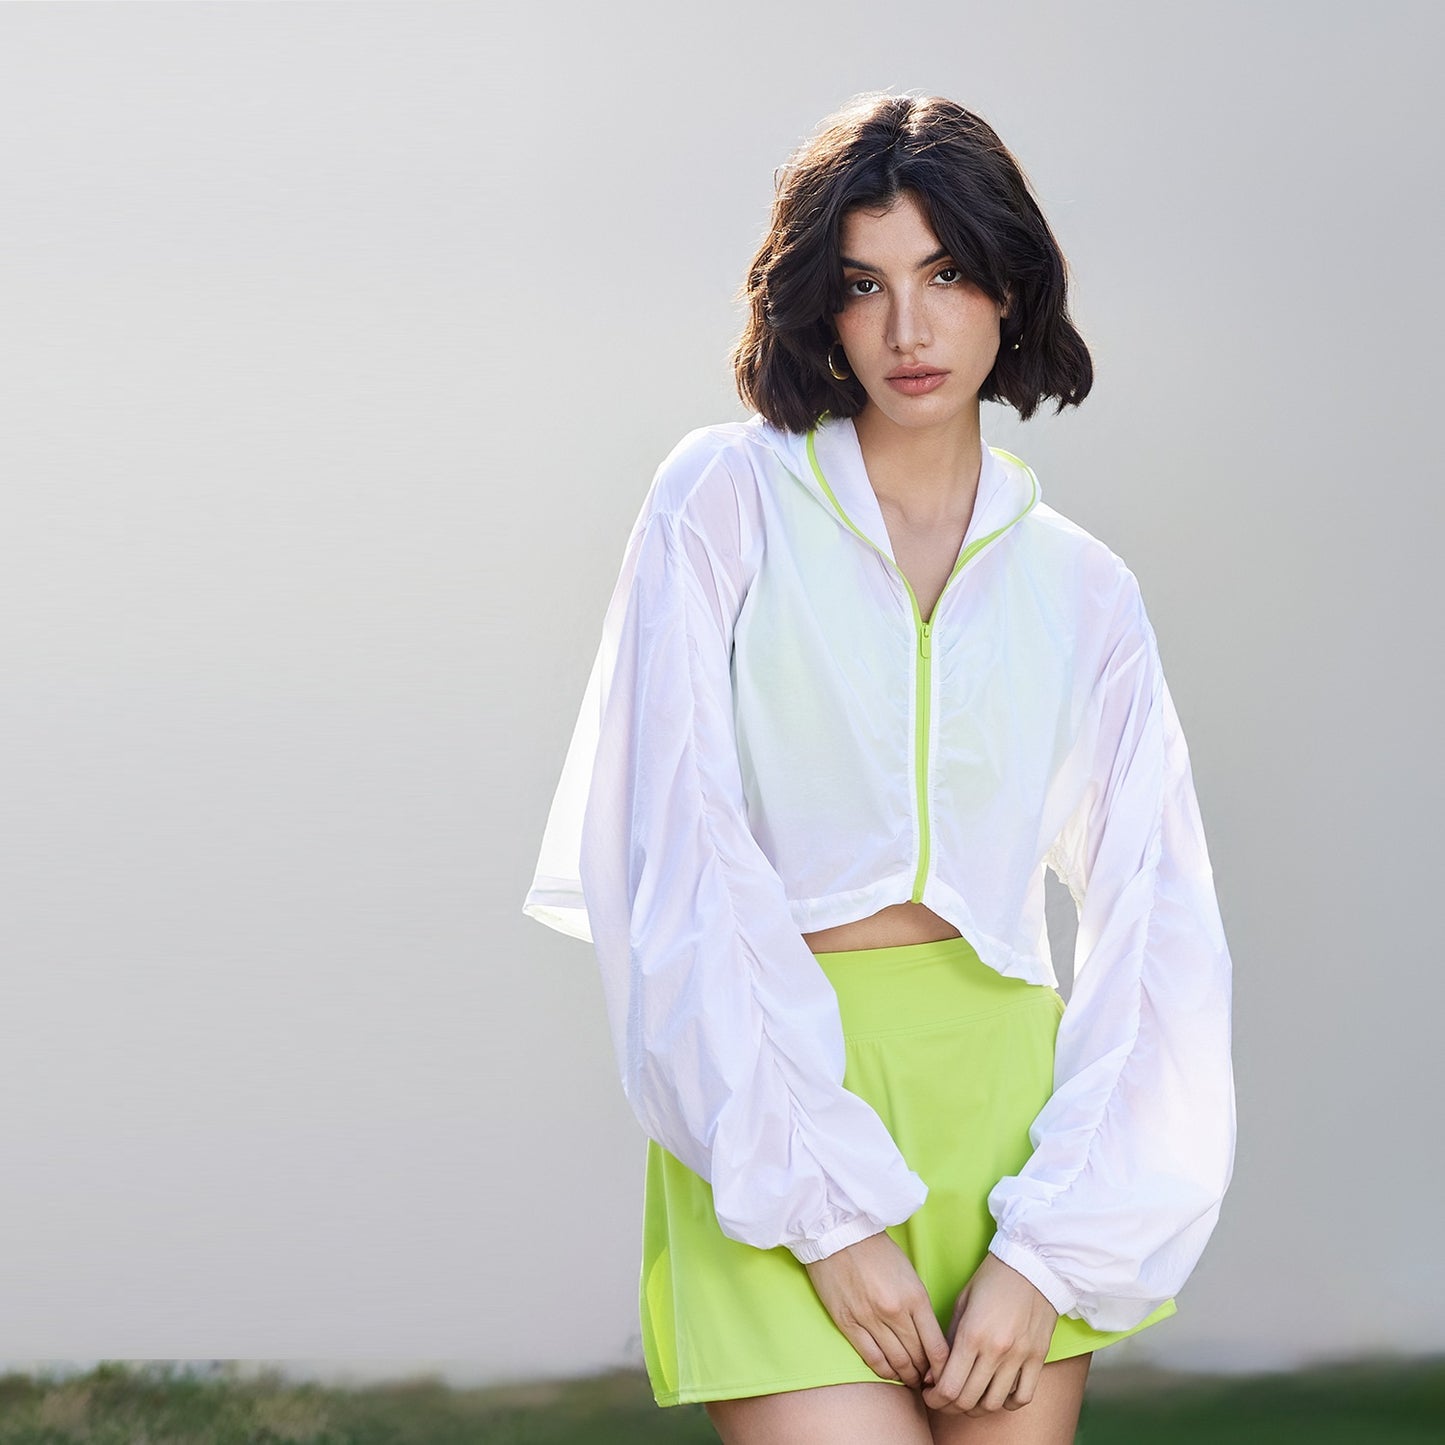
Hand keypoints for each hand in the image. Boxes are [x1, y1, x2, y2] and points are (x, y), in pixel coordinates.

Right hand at [803, 1231, 949, 1389]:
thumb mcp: (908, 1273)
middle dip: (926, 1374)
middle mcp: (895, 1312)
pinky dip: (884, 1371)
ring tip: (911, 1380)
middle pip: (918, 1358)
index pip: (936, 1347)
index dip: (943, 1369)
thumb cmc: (876, 1249)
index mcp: (915, 1296)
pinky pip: (871, 1358)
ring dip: (906, 1376)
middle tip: (928, 1381)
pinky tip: (890, 1373)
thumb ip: (919, 1305)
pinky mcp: (848, 1323)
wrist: (838, 1232)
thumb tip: (927, 1338)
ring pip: (896, 1362)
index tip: (943, 1375)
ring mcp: (870, 1319)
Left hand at [921, 1251, 1058, 1416]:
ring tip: (968, 1398)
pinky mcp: (1038, 1358)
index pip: (949, 1386)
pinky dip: (1008, 1403)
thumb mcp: (962, 1302)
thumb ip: (949, 1339)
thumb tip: (934, 1373)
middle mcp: (996, 1351)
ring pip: (994, 1404)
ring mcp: (1020, 1357)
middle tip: (943, 1399)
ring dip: (976, 1407)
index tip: (928, 1394)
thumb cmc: (992, 1278)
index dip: (934, 1398)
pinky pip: (1023, 1397)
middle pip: (968, 1400)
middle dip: (949, 1406)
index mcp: (972, 1334)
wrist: (1032, 1264)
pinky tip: (997, 1394)